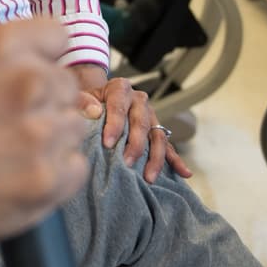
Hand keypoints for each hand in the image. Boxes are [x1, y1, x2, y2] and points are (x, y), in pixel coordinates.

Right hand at [0, 19, 89, 241]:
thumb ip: (0, 42)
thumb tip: (41, 48)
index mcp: (4, 45)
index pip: (59, 38)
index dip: (42, 58)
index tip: (24, 78)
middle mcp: (28, 84)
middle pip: (68, 85)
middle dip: (44, 99)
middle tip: (8, 120)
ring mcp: (40, 135)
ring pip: (74, 125)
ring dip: (50, 135)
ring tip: (10, 148)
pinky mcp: (46, 181)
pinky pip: (77, 165)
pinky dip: (57, 171)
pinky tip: (22, 170)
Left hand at [68, 65, 192, 184]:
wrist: (99, 97)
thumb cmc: (88, 100)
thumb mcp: (81, 95)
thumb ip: (83, 101)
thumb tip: (94, 112)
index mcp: (120, 89)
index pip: (118, 107)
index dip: (114, 126)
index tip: (107, 144)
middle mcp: (139, 100)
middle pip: (141, 124)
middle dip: (135, 145)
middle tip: (126, 164)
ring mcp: (150, 115)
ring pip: (157, 136)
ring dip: (155, 158)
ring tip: (149, 178)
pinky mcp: (156, 129)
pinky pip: (168, 145)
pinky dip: (176, 160)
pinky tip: (185, 173)